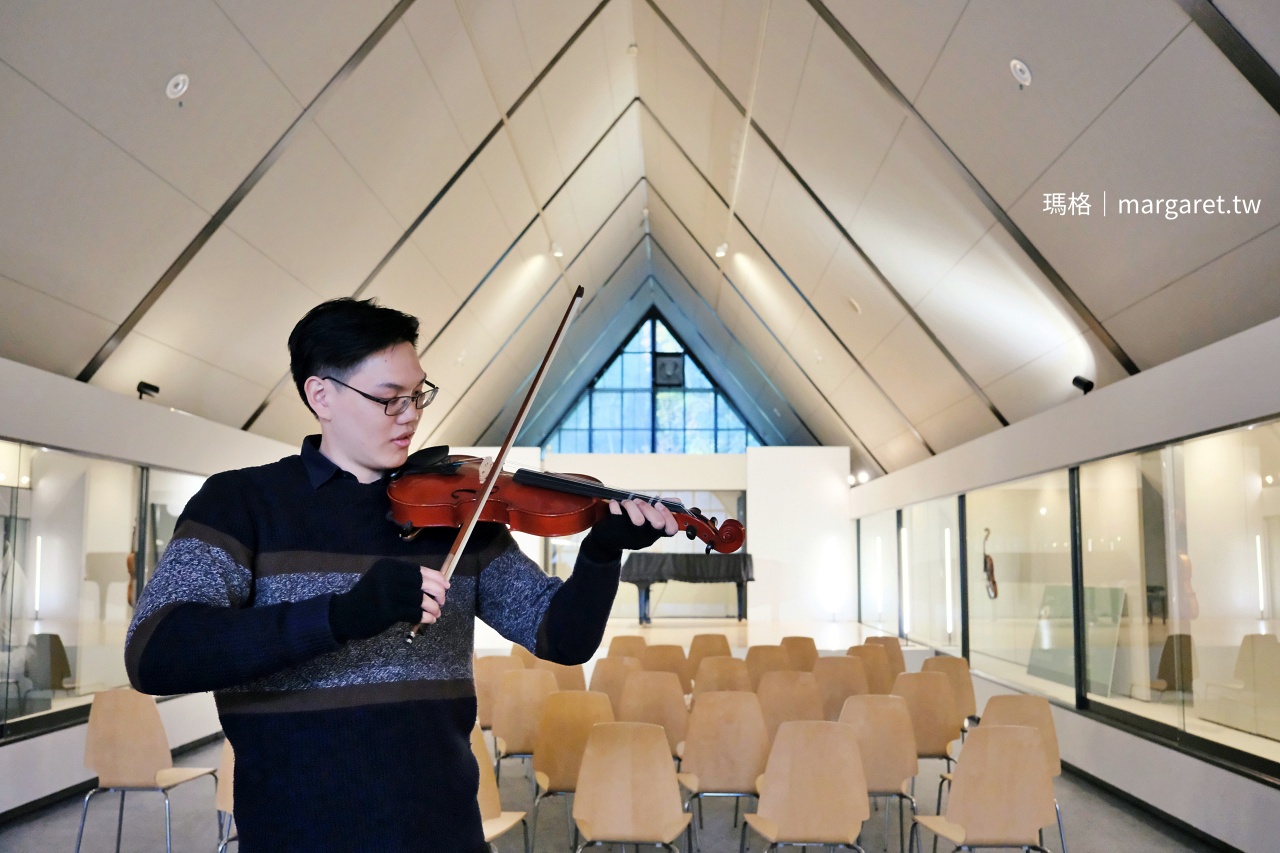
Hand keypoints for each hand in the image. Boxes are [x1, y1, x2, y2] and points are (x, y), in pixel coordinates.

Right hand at [328, 558, 449, 641]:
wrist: (344, 614)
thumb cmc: (368, 598)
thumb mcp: (383, 580)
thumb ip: (404, 580)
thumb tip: (436, 583)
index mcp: (389, 565)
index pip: (419, 570)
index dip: (436, 577)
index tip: (446, 585)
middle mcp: (389, 576)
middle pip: (423, 582)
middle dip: (437, 592)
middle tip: (442, 601)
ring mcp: (388, 593)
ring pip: (421, 599)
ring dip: (433, 607)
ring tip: (436, 613)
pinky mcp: (388, 611)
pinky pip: (414, 613)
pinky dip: (425, 616)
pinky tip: (429, 619)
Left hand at [580, 498, 677, 560]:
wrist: (604, 541)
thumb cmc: (629, 526)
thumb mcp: (646, 521)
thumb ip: (661, 510)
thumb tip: (678, 502)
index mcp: (654, 535)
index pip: (671, 529)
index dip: (668, 515)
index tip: (658, 504)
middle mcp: (645, 538)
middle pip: (658, 523)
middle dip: (649, 507)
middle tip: (639, 501)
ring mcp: (631, 536)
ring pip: (638, 520)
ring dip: (632, 505)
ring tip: (626, 503)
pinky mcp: (616, 532)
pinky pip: (618, 516)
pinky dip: (615, 506)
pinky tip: (614, 504)